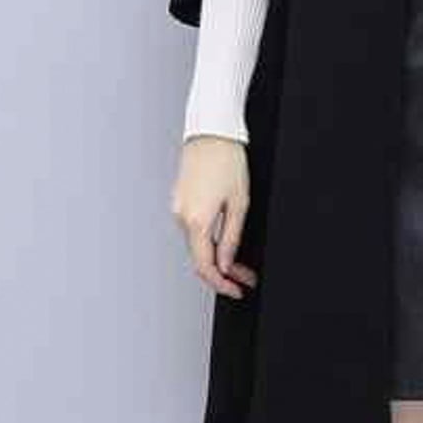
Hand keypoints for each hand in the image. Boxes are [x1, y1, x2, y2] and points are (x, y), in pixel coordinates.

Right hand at [170, 135, 257, 298]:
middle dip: (224, 271)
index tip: (237, 290)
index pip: (206, 266)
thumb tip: (225, 264)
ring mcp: (178, 208)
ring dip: (217, 255)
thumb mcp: (239, 202)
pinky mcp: (180, 200)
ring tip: (240, 260)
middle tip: (245, 277)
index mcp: (196, 220)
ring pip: (197, 243)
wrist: (212, 132)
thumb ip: (231, 237)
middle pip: (200, 257)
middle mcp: (181, 217)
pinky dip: (208, 239)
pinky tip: (224, 240)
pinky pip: (193, 228)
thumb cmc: (228, 160)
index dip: (222, 283)